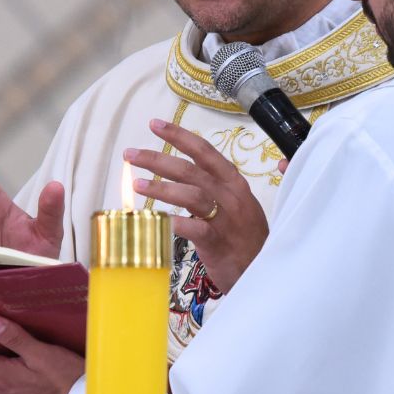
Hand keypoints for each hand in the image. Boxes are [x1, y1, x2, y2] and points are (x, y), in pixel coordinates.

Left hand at [125, 118, 268, 291]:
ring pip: (190, 194)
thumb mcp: (237, 205)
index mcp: (234, 182)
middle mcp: (230, 195)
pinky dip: (172, 221)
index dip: (179, 136)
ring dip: (161, 188)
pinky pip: (192, 227)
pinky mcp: (216, 241)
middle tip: (131, 154)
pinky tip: (154, 219)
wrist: (262, 269)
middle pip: (190, 170)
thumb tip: (185, 175)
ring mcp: (225, 218)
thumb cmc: (246, 237)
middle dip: (158, 159)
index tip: (155, 124)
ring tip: (137, 185)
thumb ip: (214, 189)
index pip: (204, 152)